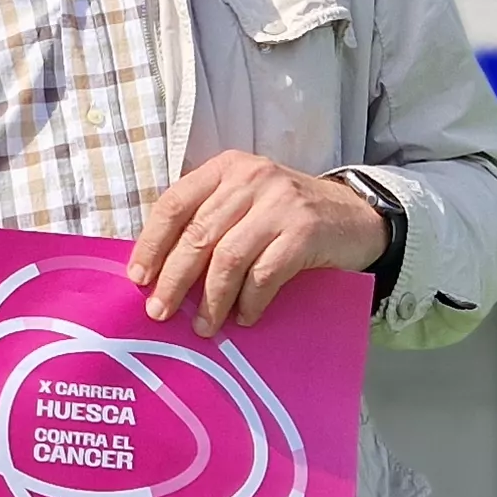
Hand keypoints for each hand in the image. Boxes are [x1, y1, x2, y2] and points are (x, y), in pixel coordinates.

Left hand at [128, 153, 386, 338]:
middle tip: (160, 312)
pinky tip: (244, 318)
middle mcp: (250, 179)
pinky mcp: (305, 232)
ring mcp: (280, 203)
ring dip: (211, 299)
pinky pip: (264, 274)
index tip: (138, 278)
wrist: (357, 218)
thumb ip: (209, 221)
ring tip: (203, 327)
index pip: (174, 203)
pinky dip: (249, 302)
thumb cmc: (288, 216)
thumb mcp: (246, 203)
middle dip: (174, 279)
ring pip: (228, 258)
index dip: (152, 243)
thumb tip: (160, 270)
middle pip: (198, 234)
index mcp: (226, 168)